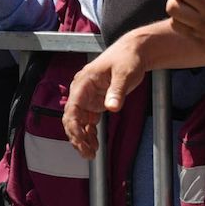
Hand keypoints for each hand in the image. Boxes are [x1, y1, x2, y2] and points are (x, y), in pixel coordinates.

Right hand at [61, 34, 148, 157]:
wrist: (133, 52)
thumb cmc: (127, 58)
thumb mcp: (124, 73)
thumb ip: (117, 91)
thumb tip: (112, 107)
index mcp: (83, 82)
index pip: (71, 108)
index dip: (74, 126)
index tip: (81, 140)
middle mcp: (81, 91)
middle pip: (71, 118)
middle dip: (76, 137)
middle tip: (87, 153)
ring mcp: (87, 98)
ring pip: (78, 122)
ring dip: (82, 138)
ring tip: (90, 154)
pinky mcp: (95, 102)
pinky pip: (87, 121)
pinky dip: (89, 133)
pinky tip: (94, 144)